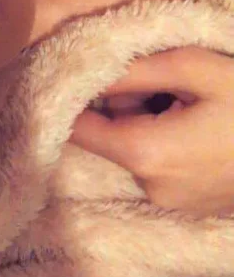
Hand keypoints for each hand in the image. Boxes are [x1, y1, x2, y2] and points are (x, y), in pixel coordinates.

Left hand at [72, 47, 233, 215]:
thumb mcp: (198, 69)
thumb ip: (138, 69)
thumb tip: (93, 71)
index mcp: (144, 152)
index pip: (78, 130)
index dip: (75, 99)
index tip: (84, 73)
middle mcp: (148, 186)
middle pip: (108, 138)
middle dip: (123, 105)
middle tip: (165, 81)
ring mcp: (169, 202)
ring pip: (134, 150)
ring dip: (147, 121)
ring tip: (189, 102)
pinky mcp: (188, 207)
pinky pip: (158, 167)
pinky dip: (166, 142)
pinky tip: (200, 125)